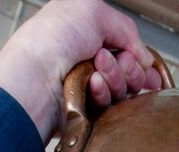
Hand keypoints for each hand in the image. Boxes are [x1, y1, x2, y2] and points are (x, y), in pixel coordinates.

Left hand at [0, 0, 161, 142]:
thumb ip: (127, 29)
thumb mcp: (94, 12)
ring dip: (114, 78)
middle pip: (129, 71)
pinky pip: (110, 107)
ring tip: (94, 73)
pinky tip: (90, 86)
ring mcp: (87, 89)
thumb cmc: (51, 41)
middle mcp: (87, 61)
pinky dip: (103, 94)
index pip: (126, 49)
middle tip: (106, 61)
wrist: (33, 80)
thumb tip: (144, 56)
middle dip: (127, 67)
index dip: (139, 58)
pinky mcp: (86, 112)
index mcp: (86, 35)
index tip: (144, 63)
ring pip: (122, 90)